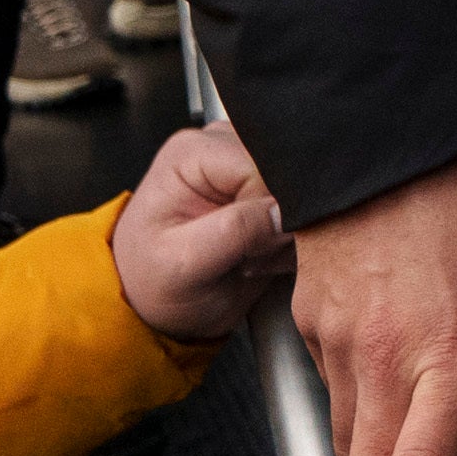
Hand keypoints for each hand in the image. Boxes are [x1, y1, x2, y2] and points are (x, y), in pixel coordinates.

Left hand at [105, 117, 288, 346]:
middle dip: (279, 223)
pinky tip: (261, 257)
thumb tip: (284, 212)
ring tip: (250, 259)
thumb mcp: (183, 262)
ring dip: (286, 235)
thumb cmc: (154, 280)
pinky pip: (302, 211)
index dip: (264, 210)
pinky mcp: (267, 193)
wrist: (158, 305)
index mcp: (192, 153)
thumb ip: (234, 232)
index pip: (259, 166)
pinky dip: (291, 241)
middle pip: (284, 175)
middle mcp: (222, 149)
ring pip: (300, 194)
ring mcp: (247, 169)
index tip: (246, 248)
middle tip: (248, 257)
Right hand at [289, 152, 456, 455]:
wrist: (389, 125)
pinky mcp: (308, 320)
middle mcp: (385, 358)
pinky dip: (360, 394)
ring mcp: (337, 340)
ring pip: (346, 438)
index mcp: (449, 353)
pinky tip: (396, 354)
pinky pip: (332, 385)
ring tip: (420, 413)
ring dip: (375, 452)